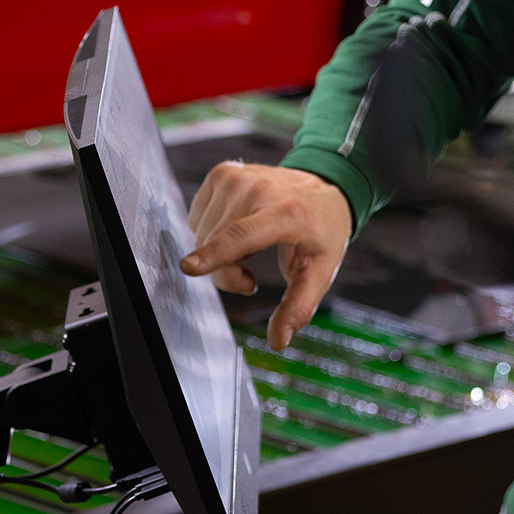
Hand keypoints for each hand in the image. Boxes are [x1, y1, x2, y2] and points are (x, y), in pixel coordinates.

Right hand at [180, 162, 351, 350]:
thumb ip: (299, 306)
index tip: (189, 267)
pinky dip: (212, 231)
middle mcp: (257, 190)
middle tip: (251, 275)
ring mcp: (237, 178)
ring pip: (202, 234)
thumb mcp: (321, 271)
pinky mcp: (222, 173)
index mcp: (285, 214)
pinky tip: (238, 226)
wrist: (325, 186)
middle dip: (227, 272)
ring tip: (251, 247)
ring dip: (219, 252)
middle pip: (216, 247)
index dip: (214, 255)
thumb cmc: (322, 231)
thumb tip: (278, 341)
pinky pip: (198, 218)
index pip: (242, 236)